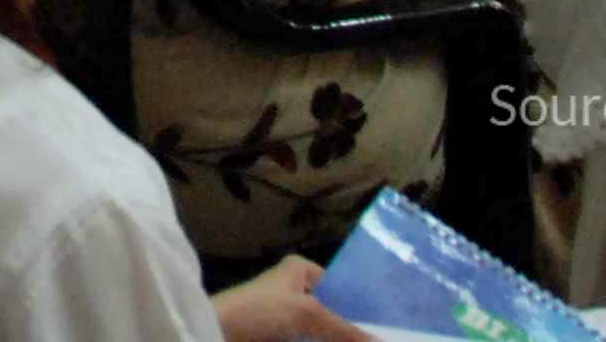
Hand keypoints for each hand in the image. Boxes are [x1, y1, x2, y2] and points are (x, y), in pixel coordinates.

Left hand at [213, 257, 367, 341]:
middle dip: (351, 331)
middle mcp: (294, 290)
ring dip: (336, 341)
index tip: (388, 324)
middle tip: (380, 341)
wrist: (216, 333)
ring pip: (321, 333)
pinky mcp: (278, 337)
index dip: (362, 306)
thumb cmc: (261, 311)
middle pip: (332, 313)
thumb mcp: (307, 314)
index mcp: (299, 271)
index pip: (340, 286)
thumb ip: (344, 329)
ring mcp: (285, 317)